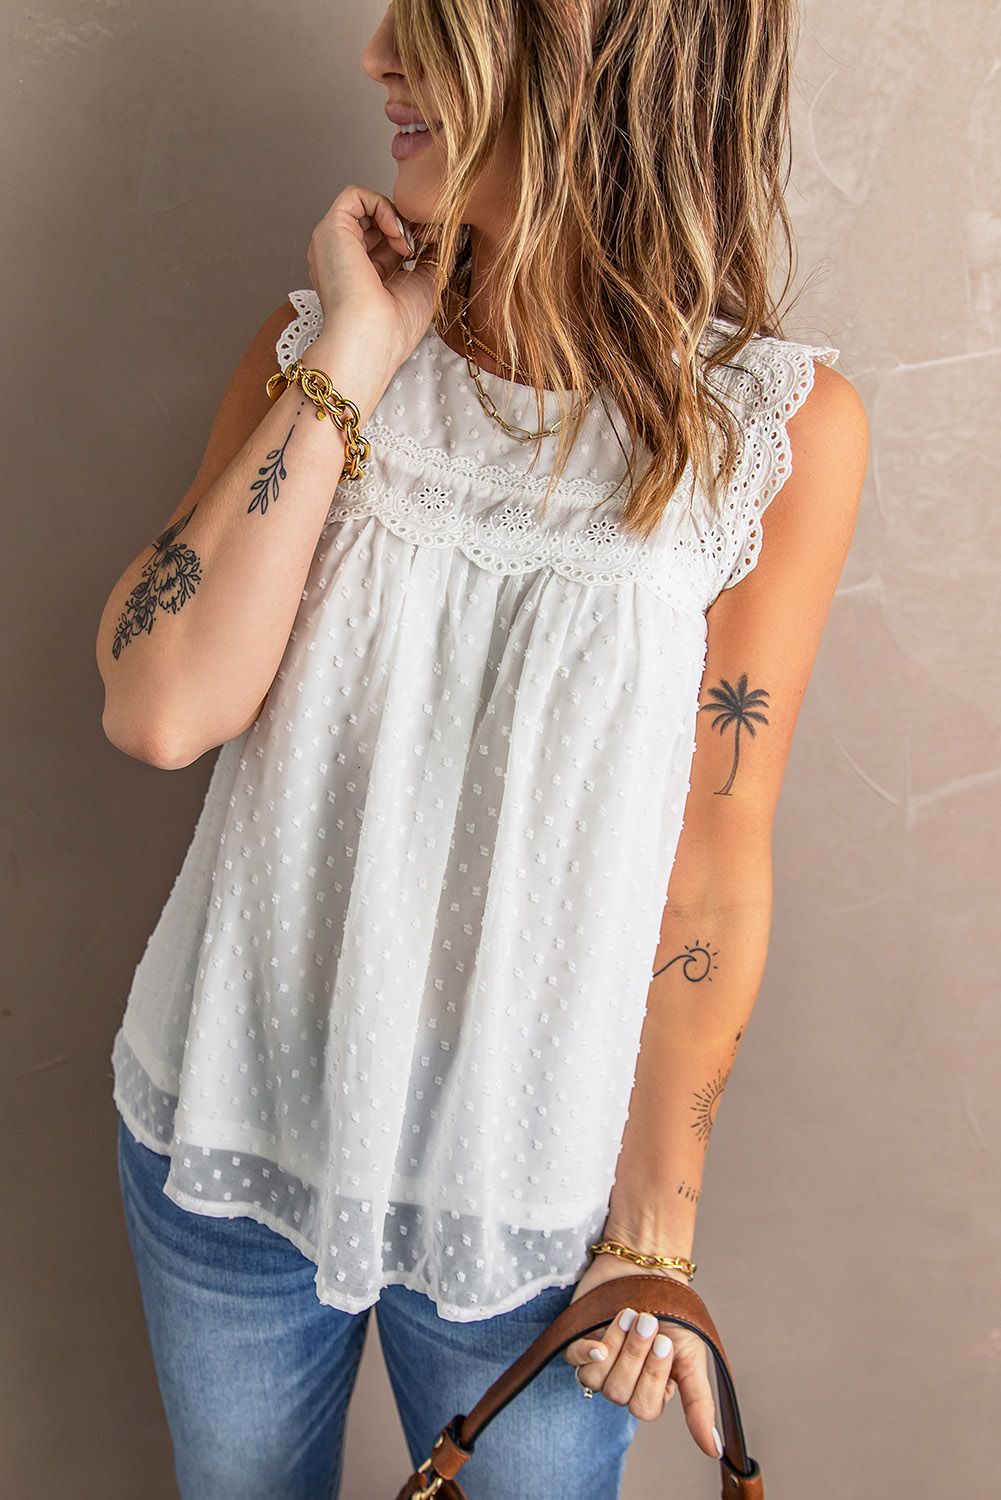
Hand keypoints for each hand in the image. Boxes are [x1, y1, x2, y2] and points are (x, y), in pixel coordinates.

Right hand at [306, 183, 444, 373]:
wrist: (372, 337)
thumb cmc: (394, 327)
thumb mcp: (424, 284)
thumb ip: (431, 256)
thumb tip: (440, 231)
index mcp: (363, 276)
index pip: (388, 242)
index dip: (411, 237)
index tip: (432, 246)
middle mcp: (344, 259)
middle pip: (377, 223)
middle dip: (406, 225)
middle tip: (425, 240)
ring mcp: (334, 244)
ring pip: (366, 207)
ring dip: (395, 217)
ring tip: (408, 244)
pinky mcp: (330, 229)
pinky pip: (354, 196)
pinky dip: (381, 205)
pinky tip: (396, 232)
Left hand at [562, 1252, 722, 1457]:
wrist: (650, 1269)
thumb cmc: (674, 1314)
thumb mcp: (692, 1357)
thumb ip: (699, 1403)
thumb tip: (713, 1450)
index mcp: (651, 1391)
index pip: (645, 1407)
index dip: (653, 1377)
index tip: (665, 1343)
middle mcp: (623, 1382)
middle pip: (620, 1394)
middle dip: (635, 1355)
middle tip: (648, 1321)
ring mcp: (600, 1364)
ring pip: (596, 1380)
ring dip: (616, 1346)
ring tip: (629, 1314)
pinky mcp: (578, 1343)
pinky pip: (573, 1361)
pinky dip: (584, 1354)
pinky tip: (597, 1344)